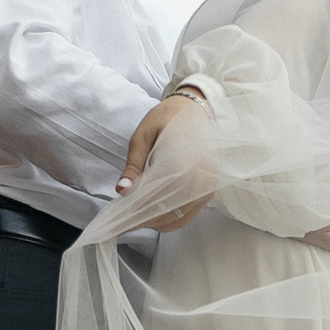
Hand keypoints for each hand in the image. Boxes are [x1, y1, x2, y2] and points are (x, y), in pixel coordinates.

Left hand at [120, 88, 212, 229]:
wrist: (194, 108)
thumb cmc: (167, 118)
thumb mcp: (143, 136)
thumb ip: (134, 165)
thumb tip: (122, 190)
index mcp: (183, 162)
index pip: (159, 199)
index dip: (139, 211)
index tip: (121, 219)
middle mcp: (200, 178)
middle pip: (170, 213)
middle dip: (146, 219)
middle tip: (124, 222)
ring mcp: (207, 186)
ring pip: (181, 217)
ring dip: (159, 222)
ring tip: (137, 219)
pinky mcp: (209, 189)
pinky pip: (190, 213)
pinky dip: (172, 218)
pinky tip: (154, 216)